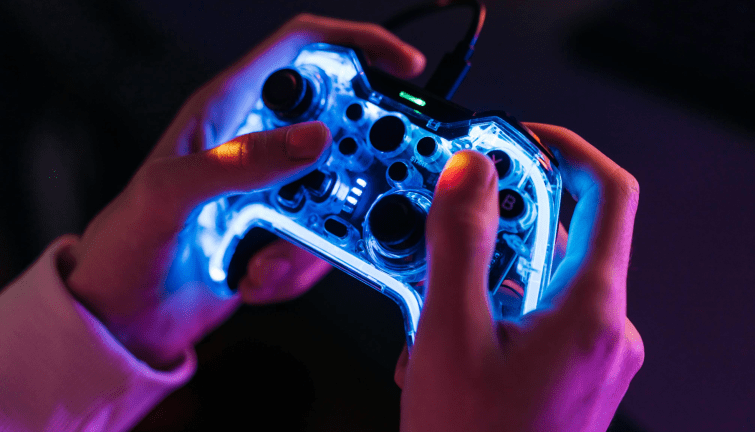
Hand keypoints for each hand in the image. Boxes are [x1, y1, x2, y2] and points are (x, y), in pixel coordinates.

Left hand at [59, 13, 425, 368]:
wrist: (125, 317)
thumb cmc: (124, 246)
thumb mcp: (172, 193)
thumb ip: (242, 160)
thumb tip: (314, 137)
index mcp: (228, 109)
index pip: (302, 49)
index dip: (356, 45)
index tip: (401, 67)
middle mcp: (257, 143)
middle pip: (339, 125)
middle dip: (356, 163)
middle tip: (357, 194)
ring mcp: (275, 189)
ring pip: (338, 194)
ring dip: (318, 237)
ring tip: (267, 260)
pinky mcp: (283, 231)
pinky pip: (325, 241)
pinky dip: (300, 267)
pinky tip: (257, 276)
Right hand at [394, 124, 643, 430]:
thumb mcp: (449, 334)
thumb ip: (459, 243)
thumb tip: (467, 173)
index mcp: (591, 311)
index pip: (605, 191)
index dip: (562, 149)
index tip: (515, 137)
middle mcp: (605, 329)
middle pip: (564, 232)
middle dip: (499, 221)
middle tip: (448, 222)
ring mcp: (591, 353)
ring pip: (541, 275)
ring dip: (484, 272)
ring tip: (431, 303)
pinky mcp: (571, 370)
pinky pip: (536, 312)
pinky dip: (492, 306)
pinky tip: (445, 335)